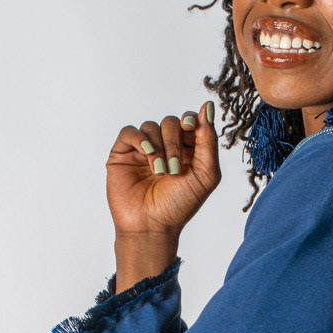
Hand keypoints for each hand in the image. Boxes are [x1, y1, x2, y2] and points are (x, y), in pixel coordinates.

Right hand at [105, 101, 220, 238]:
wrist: (151, 226)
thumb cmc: (179, 205)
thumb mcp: (206, 174)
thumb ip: (209, 140)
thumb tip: (208, 106)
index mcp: (187, 151)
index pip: (190, 122)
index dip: (191, 121)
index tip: (191, 127)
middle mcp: (165, 147)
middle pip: (171, 122)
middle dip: (174, 142)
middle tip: (174, 169)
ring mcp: (143, 150)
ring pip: (151, 126)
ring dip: (159, 148)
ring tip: (159, 172)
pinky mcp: (123, 153)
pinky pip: (130, 131)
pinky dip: (139, 139)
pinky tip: (146, 154)